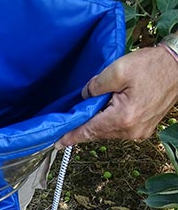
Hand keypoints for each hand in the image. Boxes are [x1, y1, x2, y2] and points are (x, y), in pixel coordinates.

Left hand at [58, 45, 177, 146]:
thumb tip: (83, 97)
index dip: (71, 136)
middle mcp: (131, 131)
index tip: (57, 143)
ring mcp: (138, 133)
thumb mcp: (119, 69)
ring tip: (95, 106)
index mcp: (123, 119)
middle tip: (71, 117)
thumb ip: (96, 86)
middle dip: (85, 124)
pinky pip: (119, 129)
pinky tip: (109, 108)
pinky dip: (110, 121)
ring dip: (99, 121)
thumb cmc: (154, 66)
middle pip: (98, 132)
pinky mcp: (144, 130)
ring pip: (108, 131)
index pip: (89, 131)